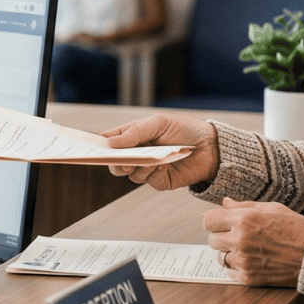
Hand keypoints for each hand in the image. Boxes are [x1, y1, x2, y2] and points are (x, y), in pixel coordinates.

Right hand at [100, 114, 218, 188]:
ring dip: (139, 167)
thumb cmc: (185, 129)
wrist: (210, 146)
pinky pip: (149, 180)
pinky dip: (153, 173)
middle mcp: (138, 153)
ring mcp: (148, 168)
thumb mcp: (159, 123)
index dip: (100, 146)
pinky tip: (163, 164)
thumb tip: (111, 143)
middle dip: (116, 163)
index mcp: (134, 136)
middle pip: (116, 163)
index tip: (92, 149)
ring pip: (131, 174)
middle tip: (123, 161)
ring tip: (152, 159)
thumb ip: (135, 132)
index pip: (111, 141)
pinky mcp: (160, 180)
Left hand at [202, 197, 303, 286]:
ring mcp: (243, 261)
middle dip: (222, 237)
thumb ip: (245, 206)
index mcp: (244, 219)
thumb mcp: (273, 209)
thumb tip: (225, 202)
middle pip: (212, 240)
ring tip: (249, 250)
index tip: (221, 223)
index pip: (208, 220)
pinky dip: (237, 268)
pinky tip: (253, 261)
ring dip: (230, 253)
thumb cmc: (297, 230)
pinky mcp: (248, 278)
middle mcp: (240, 240)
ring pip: (220, 257)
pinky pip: (229, 272)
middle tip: (239, 237)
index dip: (215, 221)